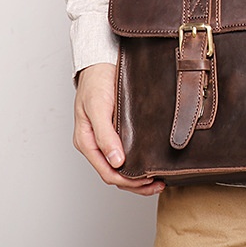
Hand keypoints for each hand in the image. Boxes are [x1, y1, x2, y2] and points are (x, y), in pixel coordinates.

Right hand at [73, 63, 164, 195]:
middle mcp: (97, 143)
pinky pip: (127, 151)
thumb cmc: (96, 82)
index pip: (107, 172)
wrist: (101, 61)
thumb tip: (116, 162)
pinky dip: (138, 161)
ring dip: (138, 176)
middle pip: (115, 174)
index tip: (148, 182)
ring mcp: (107, 137)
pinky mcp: (117, 129)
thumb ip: (105, 135)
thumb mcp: (98, 108)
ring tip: (157, 179)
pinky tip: (150, 161)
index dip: (128, 182)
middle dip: (136, 184)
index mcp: (87, 142)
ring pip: (121, 166)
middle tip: (158, 184)